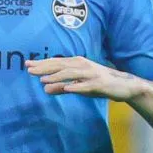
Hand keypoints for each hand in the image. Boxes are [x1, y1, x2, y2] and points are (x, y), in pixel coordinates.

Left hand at [27, 56, 148, 100]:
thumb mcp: (78, 86)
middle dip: (45, 68)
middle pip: (61, 66)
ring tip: (44, 80)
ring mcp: (92, 74)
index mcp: (77, 64)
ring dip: (57, 76)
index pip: (56, 63)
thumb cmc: (99, 84)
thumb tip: (44, 89)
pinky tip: (66, 88)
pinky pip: (86, 86)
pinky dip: (76, 86)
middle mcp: (83, 66)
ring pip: (72, 74)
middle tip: (30, 70)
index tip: (27, 65)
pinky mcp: (99, 84)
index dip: (42, 64)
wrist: (124, 87)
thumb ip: (61, 87)